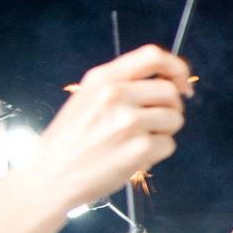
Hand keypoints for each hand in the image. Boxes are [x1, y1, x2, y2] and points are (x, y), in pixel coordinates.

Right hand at [30, 47, 190, 212]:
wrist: (50, 176)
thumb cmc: (68, 142)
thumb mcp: (86, 98)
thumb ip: (121, 85)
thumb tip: (164, 81)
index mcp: (104, 78)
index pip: (154, 56)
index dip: (177, 68)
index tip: (182, 83)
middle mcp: (117, 94)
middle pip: (170, 91)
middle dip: (170, 107)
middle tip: (156, 122)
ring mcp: (130, 121)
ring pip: (175, 118)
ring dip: (164, 131)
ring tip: (138, 140)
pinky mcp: (140, 148)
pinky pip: (169, 145)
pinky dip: (157, 153)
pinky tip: (134, 156)